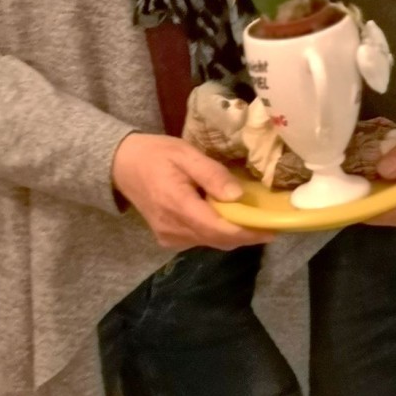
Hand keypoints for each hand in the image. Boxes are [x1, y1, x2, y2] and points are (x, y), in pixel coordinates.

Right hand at [111, 132, 273, 249]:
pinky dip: (216, 231)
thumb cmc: (156, 154)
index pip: (219, 229)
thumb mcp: (186, 154)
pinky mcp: (167, 238)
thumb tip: (238, 196)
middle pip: (218, 240)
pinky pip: (199, 240)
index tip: (272, 229)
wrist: (122, 165)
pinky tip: (226, 216)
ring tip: (252, 217)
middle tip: (269, 222)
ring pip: (210, 242)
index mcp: (177, 205)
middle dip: (245, 234)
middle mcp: (173, 229)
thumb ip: (212, 175)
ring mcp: (169, 237)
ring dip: (232, 233)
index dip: (248, 232)